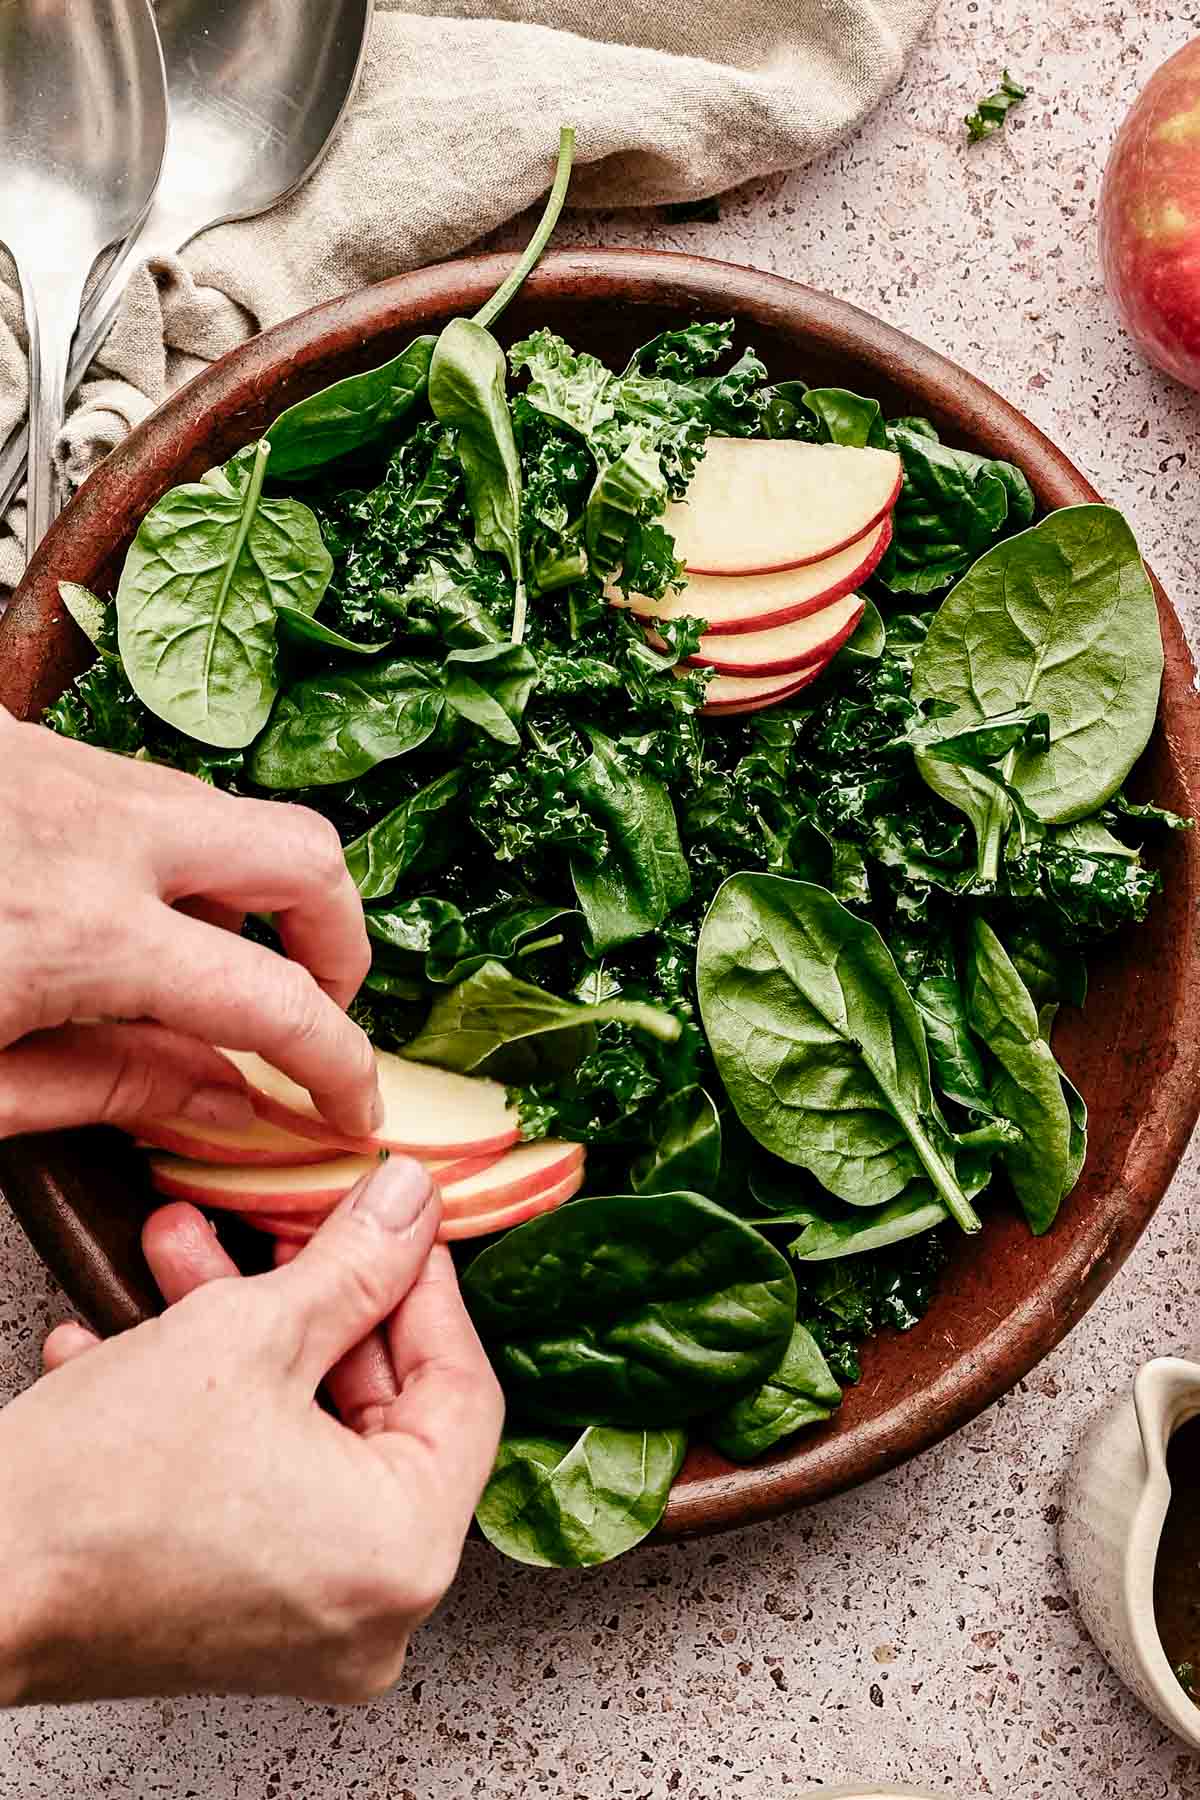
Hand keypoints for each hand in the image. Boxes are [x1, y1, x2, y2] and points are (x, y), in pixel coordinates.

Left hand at [0, 707, 379, 1138]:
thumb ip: (107, 1089)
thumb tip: (224, 1100)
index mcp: (83, 934)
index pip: (275, 1003)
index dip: (340, 1067)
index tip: (352, 1108)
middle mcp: (99, 829)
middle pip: (305, 856)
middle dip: (338, 940)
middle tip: (313, 1007)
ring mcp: (68, 770)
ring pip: (229, 814)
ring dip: (249, 893)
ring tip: (196, 973)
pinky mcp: (31, 743)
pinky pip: (149, 792)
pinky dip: (172, 856)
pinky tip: (119, 915)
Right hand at [0, 1156, 503, 1702]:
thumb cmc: (91, 1496)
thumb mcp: (247, 1334)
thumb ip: (353, 1263)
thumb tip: (407, 1209)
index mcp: (402, 1551)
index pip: (462, 1389)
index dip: (426, 1289)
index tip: (398, 1229)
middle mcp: (371, 1610)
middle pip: (381, 1412)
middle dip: (313, 1303)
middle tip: (287, 1231)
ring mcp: (306, 1623)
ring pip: (307, 1438)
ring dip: (249, 1339)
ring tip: (188, 1265)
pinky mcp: (241, 1617)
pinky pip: (260, 1487)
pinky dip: (218, 1412)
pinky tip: (147, 1342)